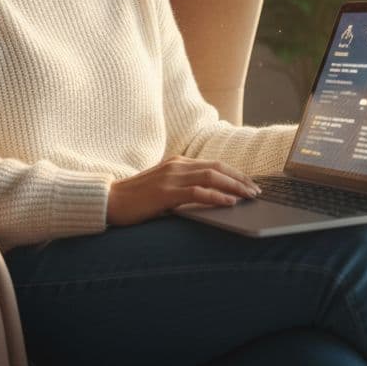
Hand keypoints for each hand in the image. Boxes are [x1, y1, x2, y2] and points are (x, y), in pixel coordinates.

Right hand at [106, 155, 260, 226]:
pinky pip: (197, 192)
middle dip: (240, 179)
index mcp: (177, 163)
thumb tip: (211, 197)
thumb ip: (183, 187)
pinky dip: (216, 196)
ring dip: (234, 186)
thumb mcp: (164, 188)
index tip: (250, 184)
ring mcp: (170, 178)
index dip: (235, 173)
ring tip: (249, 196)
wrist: (109, 202)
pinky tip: (229, 202)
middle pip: (217, 168)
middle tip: (257, 191)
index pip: (214, 164)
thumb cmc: (136, 199)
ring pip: (211, 177)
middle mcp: (176, 166)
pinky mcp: (165, 193)